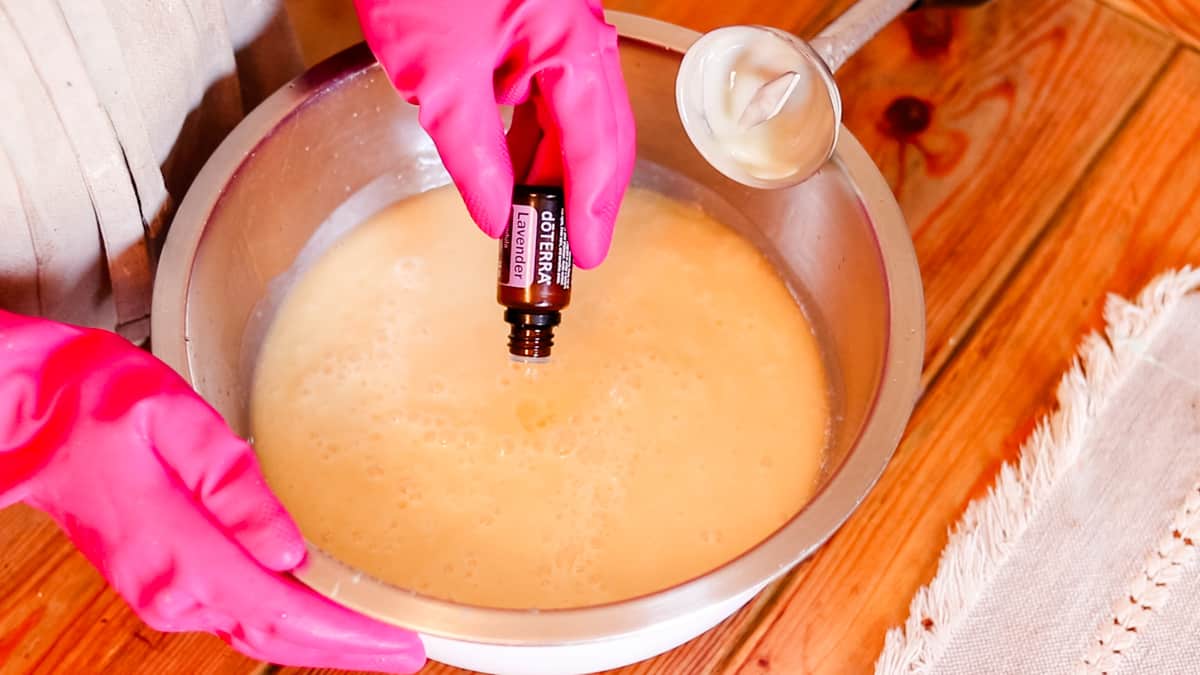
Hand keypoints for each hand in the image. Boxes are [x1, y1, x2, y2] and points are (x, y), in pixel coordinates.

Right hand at [0, 311, 423, 673]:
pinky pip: (238, 616)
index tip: (401, 644)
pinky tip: (321, 616)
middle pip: (276, 636)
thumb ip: (233, 485)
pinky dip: (287, 626)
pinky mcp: (165, 583)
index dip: (347, 636)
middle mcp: (172, 588)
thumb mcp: (173, 420)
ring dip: (320, 642)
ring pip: (258, 633)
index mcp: (180, 551)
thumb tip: (288, 549)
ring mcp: (164, 593)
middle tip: (410, 650)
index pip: (281, 612)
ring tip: (380, 638)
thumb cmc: (100, 405)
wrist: (34, 421)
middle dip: (347, 648)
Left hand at [355, 0, 636, 268]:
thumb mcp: (442, 77)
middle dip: (579, 198)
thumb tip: (493, 216)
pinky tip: (509, 169)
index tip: (583, 258)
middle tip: (563, 252)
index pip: (597, 151)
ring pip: (570, 119)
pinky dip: (528, 139)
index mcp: (574, 50)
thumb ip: (472, 153)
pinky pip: (542, 96)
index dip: (589, 212)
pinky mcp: (528, 29)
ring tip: (531, 222)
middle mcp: (579, 41)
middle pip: (596, 137)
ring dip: (550, 171)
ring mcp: (555, 33)